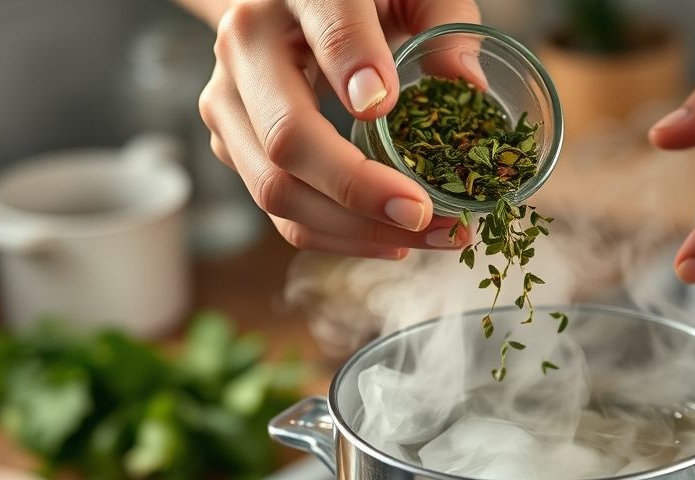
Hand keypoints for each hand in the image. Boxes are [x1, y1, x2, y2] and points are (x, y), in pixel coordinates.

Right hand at [198, 0, 480, 258]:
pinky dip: (339, 237)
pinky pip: (280, 212)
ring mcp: (228, 102)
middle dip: (359, 189)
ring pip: (276, 190)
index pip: (325, 21)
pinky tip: (394, 241)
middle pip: (287, 137)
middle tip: (426, 213)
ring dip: (355, 230)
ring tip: (429, 235)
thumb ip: (445, 19)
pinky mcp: (231, 145)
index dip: (352, 64)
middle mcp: (246, 46)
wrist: (293, 6)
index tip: (385, 107)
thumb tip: (466, 85)